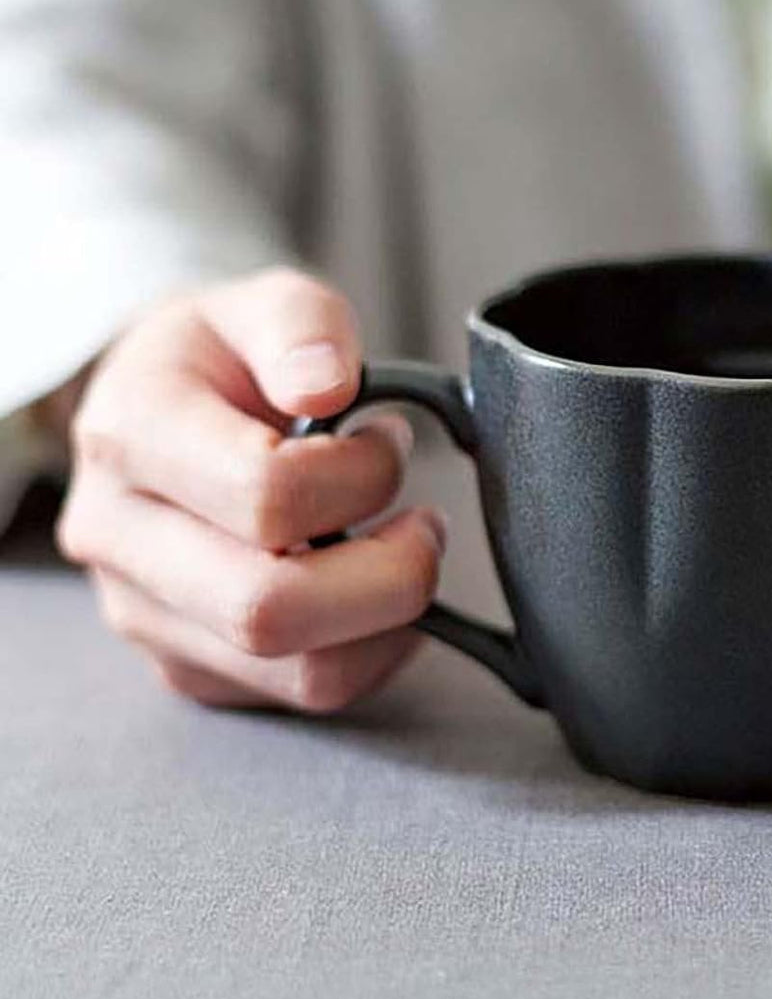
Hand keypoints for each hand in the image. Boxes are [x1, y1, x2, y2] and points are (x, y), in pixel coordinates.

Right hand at [57, 268, 444, 710]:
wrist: (160, 407)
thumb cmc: (222, 358)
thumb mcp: (262, 304)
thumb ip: (303, 327)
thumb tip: (328, 385)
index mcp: (132, 433)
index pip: (263, 494)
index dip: (360, 477)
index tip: (388, 442)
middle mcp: (120, 537)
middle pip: (270, 610)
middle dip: (391, 574)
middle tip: (423, 524)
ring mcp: (146, 615)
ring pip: (301, 673)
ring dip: (390, 618)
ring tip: (404, 551)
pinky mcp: (188, 666)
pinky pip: (306, 694)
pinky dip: (374, 651)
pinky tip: (375, 592)